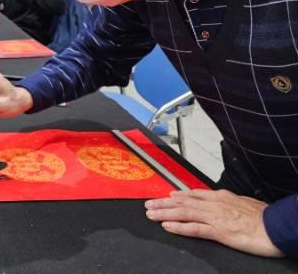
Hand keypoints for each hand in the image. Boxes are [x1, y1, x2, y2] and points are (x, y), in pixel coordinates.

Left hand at [145, 189, 283, 256]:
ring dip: (165, 213)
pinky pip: (194, 228)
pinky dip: (179, 227)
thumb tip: (220, 200)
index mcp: (220, 197)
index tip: (167, 195)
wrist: (276, 226)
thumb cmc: (263, 217)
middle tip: (148, 204)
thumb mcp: (242, 203)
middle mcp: (214, 204)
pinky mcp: (218, 231)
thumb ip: (228, 201)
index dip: (178, 195)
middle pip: (182, 202)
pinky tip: (168, 226)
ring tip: (151, 214)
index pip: (193, 194)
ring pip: (183, 213)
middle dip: (164, 203)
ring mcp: (215, 217)